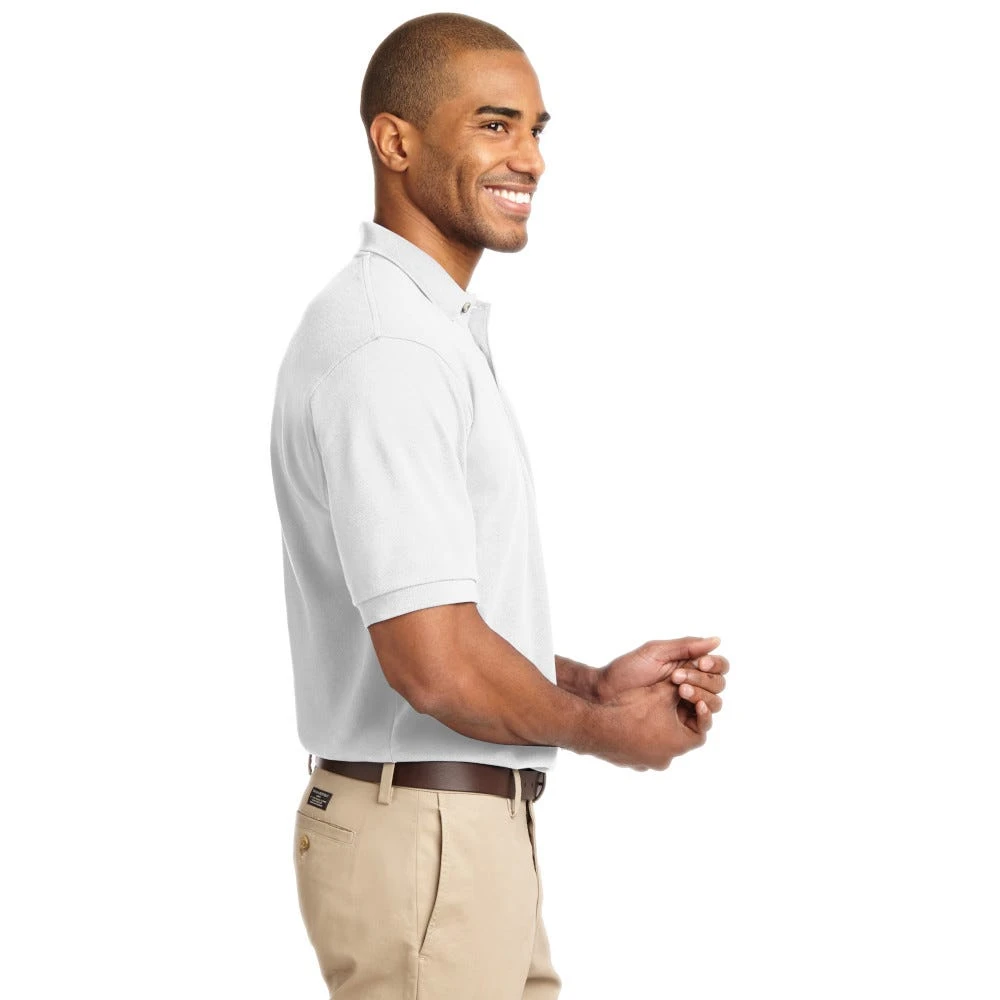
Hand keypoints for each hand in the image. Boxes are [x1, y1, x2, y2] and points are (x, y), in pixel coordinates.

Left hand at [596, 636, 727, 714]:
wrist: (606, 694)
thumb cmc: (627, 670)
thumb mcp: (655, 652)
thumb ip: (685, 646)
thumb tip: (717, 640)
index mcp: (687, 665)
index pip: (717, 665)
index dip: (714, 664)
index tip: (701, 663)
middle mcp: (692, 684)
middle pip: (718, 684)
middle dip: (703, 679)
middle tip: (678, 678)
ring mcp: (687, 705)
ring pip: (714, 702)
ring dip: (702, 694)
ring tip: (680, 690)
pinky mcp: (682, 723)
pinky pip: (703, 722)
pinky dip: (704, 715)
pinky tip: (694, 707)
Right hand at [599, 677, 712, 770]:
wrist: (597, 727)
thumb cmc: (632, 710)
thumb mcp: (661, 693)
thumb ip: (681, 687)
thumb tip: (690, 680)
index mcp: (679, 744)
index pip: (701, 730)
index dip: (700, 713)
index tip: (696, 701)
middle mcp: (666, 759)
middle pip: (681, 738)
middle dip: (678, 719)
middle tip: (672, 704)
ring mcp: (647, 763)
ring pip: (661, 744)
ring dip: (660, 729)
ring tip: (651, 712)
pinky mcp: (631, 762)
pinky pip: (642, 749)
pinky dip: (642, 737)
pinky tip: (633, 721)